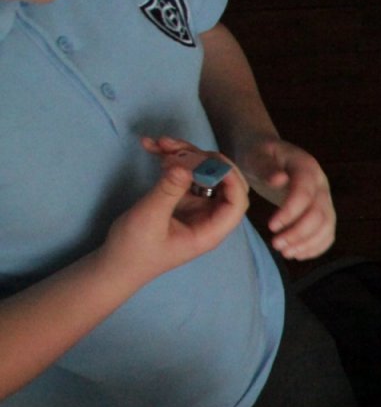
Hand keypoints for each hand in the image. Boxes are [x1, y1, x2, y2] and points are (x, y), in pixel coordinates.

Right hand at [104, 142, 248, 284]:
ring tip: (159, 143)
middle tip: (178, 148)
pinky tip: (151, 147)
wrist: (116, 263)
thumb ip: (168, 191)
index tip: (206, 158)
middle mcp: (209, 217)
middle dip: (206, 160)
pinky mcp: (182, 199)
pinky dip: (172, 159)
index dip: (230, 178)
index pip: (237, 203)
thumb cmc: (135, 249)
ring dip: (186, 154)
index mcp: (210, 231)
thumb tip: (184, 164)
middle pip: (226, 183)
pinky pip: (185, 174)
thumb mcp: (149, 218)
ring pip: (205, 173)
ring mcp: (196, 206)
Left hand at [236, 135, 335, 259]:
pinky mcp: (322, 213)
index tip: (271, 226)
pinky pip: (327, 234)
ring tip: (285, 252)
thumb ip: (265, 166)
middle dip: (299, 233)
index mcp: (307, 168)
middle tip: (276, 245)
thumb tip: (279, 180)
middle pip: (320, 214)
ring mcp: (325, 200)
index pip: (306, 194)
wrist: (267, 155)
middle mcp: (321, 185)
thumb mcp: (255, 155)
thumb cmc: (257, 154)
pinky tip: (296, 254)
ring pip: (327, 227)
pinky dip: (315, 247)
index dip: (291, 212)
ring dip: (308, 244)